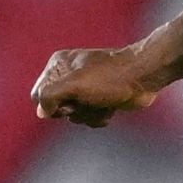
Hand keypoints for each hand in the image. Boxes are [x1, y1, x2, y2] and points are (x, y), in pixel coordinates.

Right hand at [30, 46, 160, 126]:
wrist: (144, 78)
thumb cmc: (109, 78)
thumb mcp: (74, 85)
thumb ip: (50, 96)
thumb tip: (42, 112)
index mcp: (58, 64)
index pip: (38, 94)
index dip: (52, 103)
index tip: (70, 98)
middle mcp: (68, 75)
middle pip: (55, 108)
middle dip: (73, 110)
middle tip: (88, 99)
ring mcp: (84, 88)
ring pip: (73, 116)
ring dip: (89, 114)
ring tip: (102, 102)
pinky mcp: (98, 99)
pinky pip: (88, 118)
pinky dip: (99, 117)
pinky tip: (110, 107)